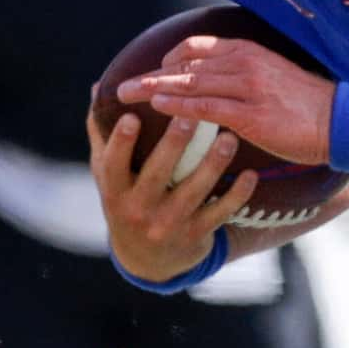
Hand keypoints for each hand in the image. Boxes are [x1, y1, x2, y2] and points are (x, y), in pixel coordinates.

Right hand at [87, 93, 257, 282]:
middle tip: (190, 115)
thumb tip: (98, 87)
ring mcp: (168, 225)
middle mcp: (139, 211)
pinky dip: (236, 195)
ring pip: (194, 192)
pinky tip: (250, 174)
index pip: (113, 164)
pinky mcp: (196, 236)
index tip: (132, 116)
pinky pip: (219, 213)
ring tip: (229, 138)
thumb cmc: (128, 200)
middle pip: (157, 174)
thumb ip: (102, 134)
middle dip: (173, 145)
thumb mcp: (108, 175)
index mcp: (114, 191)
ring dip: (213, 164)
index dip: (121, 143)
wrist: (149, 260)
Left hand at [122, 36, 338, 165]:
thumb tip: (218, 81)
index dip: (168, 59)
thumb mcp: (273, 77)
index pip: (196, 46)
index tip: (151, 73)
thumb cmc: (307, 106)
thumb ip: (244, 74)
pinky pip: (206, 106)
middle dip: (150, 75)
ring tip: (126, 96)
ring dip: (154, 89)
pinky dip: (178, 105)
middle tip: (121, 87)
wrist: (342, 122)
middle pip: (185, 64)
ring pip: (190, 82)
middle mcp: (244, 63)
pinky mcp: (251, 114)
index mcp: (248, 51)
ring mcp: (247, 87)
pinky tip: (157, 106)